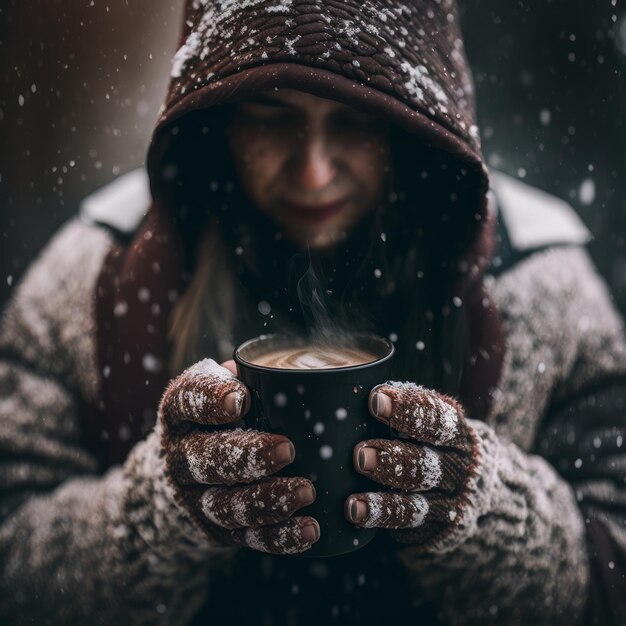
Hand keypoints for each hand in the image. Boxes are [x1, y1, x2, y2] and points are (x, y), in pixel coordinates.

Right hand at [158, 358, 318, 553]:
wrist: (180, 476)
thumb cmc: (217, 419)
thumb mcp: (220, 390)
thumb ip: (248, 378)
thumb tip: (296, 371)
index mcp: (179, 413)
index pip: (186, 400)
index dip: (209, 400)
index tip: (239, 399)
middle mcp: (180, 457)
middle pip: (206, 460)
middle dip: (247, 456)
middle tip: (287, 450)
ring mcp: (196, 498)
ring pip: (226, 505)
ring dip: (268, 500)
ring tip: (305, 492)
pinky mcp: (218, 530)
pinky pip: (248, 537)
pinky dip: (279, 537)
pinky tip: (309, 529)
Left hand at [344, 381, 479, 547]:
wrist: (474, 487)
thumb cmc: (433, 442)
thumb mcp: (430, 423)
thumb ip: (403, 411)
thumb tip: (351, 389)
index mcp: (456, 432)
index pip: (436, 418)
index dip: (407, 408)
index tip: (375, 399)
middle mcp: (458, 467)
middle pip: (427, 463)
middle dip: (391, 457)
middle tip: (360, 452)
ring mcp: (450, 501)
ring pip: (418, 500)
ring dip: (383, 497)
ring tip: (354, 496)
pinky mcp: (437, 525)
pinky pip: (409, 522)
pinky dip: (382, 516)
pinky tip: (356, 512)